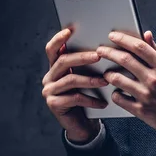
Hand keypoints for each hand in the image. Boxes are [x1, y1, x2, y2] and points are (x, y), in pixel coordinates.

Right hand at [42, 28, 109, 142]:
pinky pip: (74, 98)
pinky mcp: (53, 104)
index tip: (70, 30)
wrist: (84, 124)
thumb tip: (107, 46)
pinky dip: (91, 99)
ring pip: (70, 79)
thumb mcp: (89, 78)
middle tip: (99, 56)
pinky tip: (103, 102)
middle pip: (63, 61)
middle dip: (82, 57)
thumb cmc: (89, 96)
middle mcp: (49, 77)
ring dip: (90, 80)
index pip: (52, 49)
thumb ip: (91, 63)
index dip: (59, 39)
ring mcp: (49, 91)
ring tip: (106, 81)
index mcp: (56, 68)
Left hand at [97, 31, 155, 138]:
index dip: (123, 39)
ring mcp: (146, 95)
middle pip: (125, 60)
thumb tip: (146, 35)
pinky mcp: (141, 110)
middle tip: (101, 50)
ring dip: (108, 74)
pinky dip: (114, 93)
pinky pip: (119, 98)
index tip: (113, 35)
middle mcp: (154, 79)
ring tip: (107, 73)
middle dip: (109, 52)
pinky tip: (116, 91)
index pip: (140, 47)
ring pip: (117, 79)